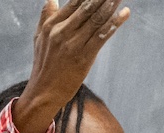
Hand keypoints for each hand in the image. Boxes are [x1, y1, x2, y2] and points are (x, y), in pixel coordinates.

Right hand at [12, 0, 131, 132]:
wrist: (43, 93)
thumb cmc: (44, 65)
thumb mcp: (39, 38)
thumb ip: (46, 17)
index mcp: (51, 25)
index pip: (74, 2)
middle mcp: (61, 32)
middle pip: (87, 7)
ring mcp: (73, 44)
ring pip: (96, 20)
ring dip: (111, 5)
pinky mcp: (83, 57)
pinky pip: (101, 36)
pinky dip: (114, 23)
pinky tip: (124, 13)